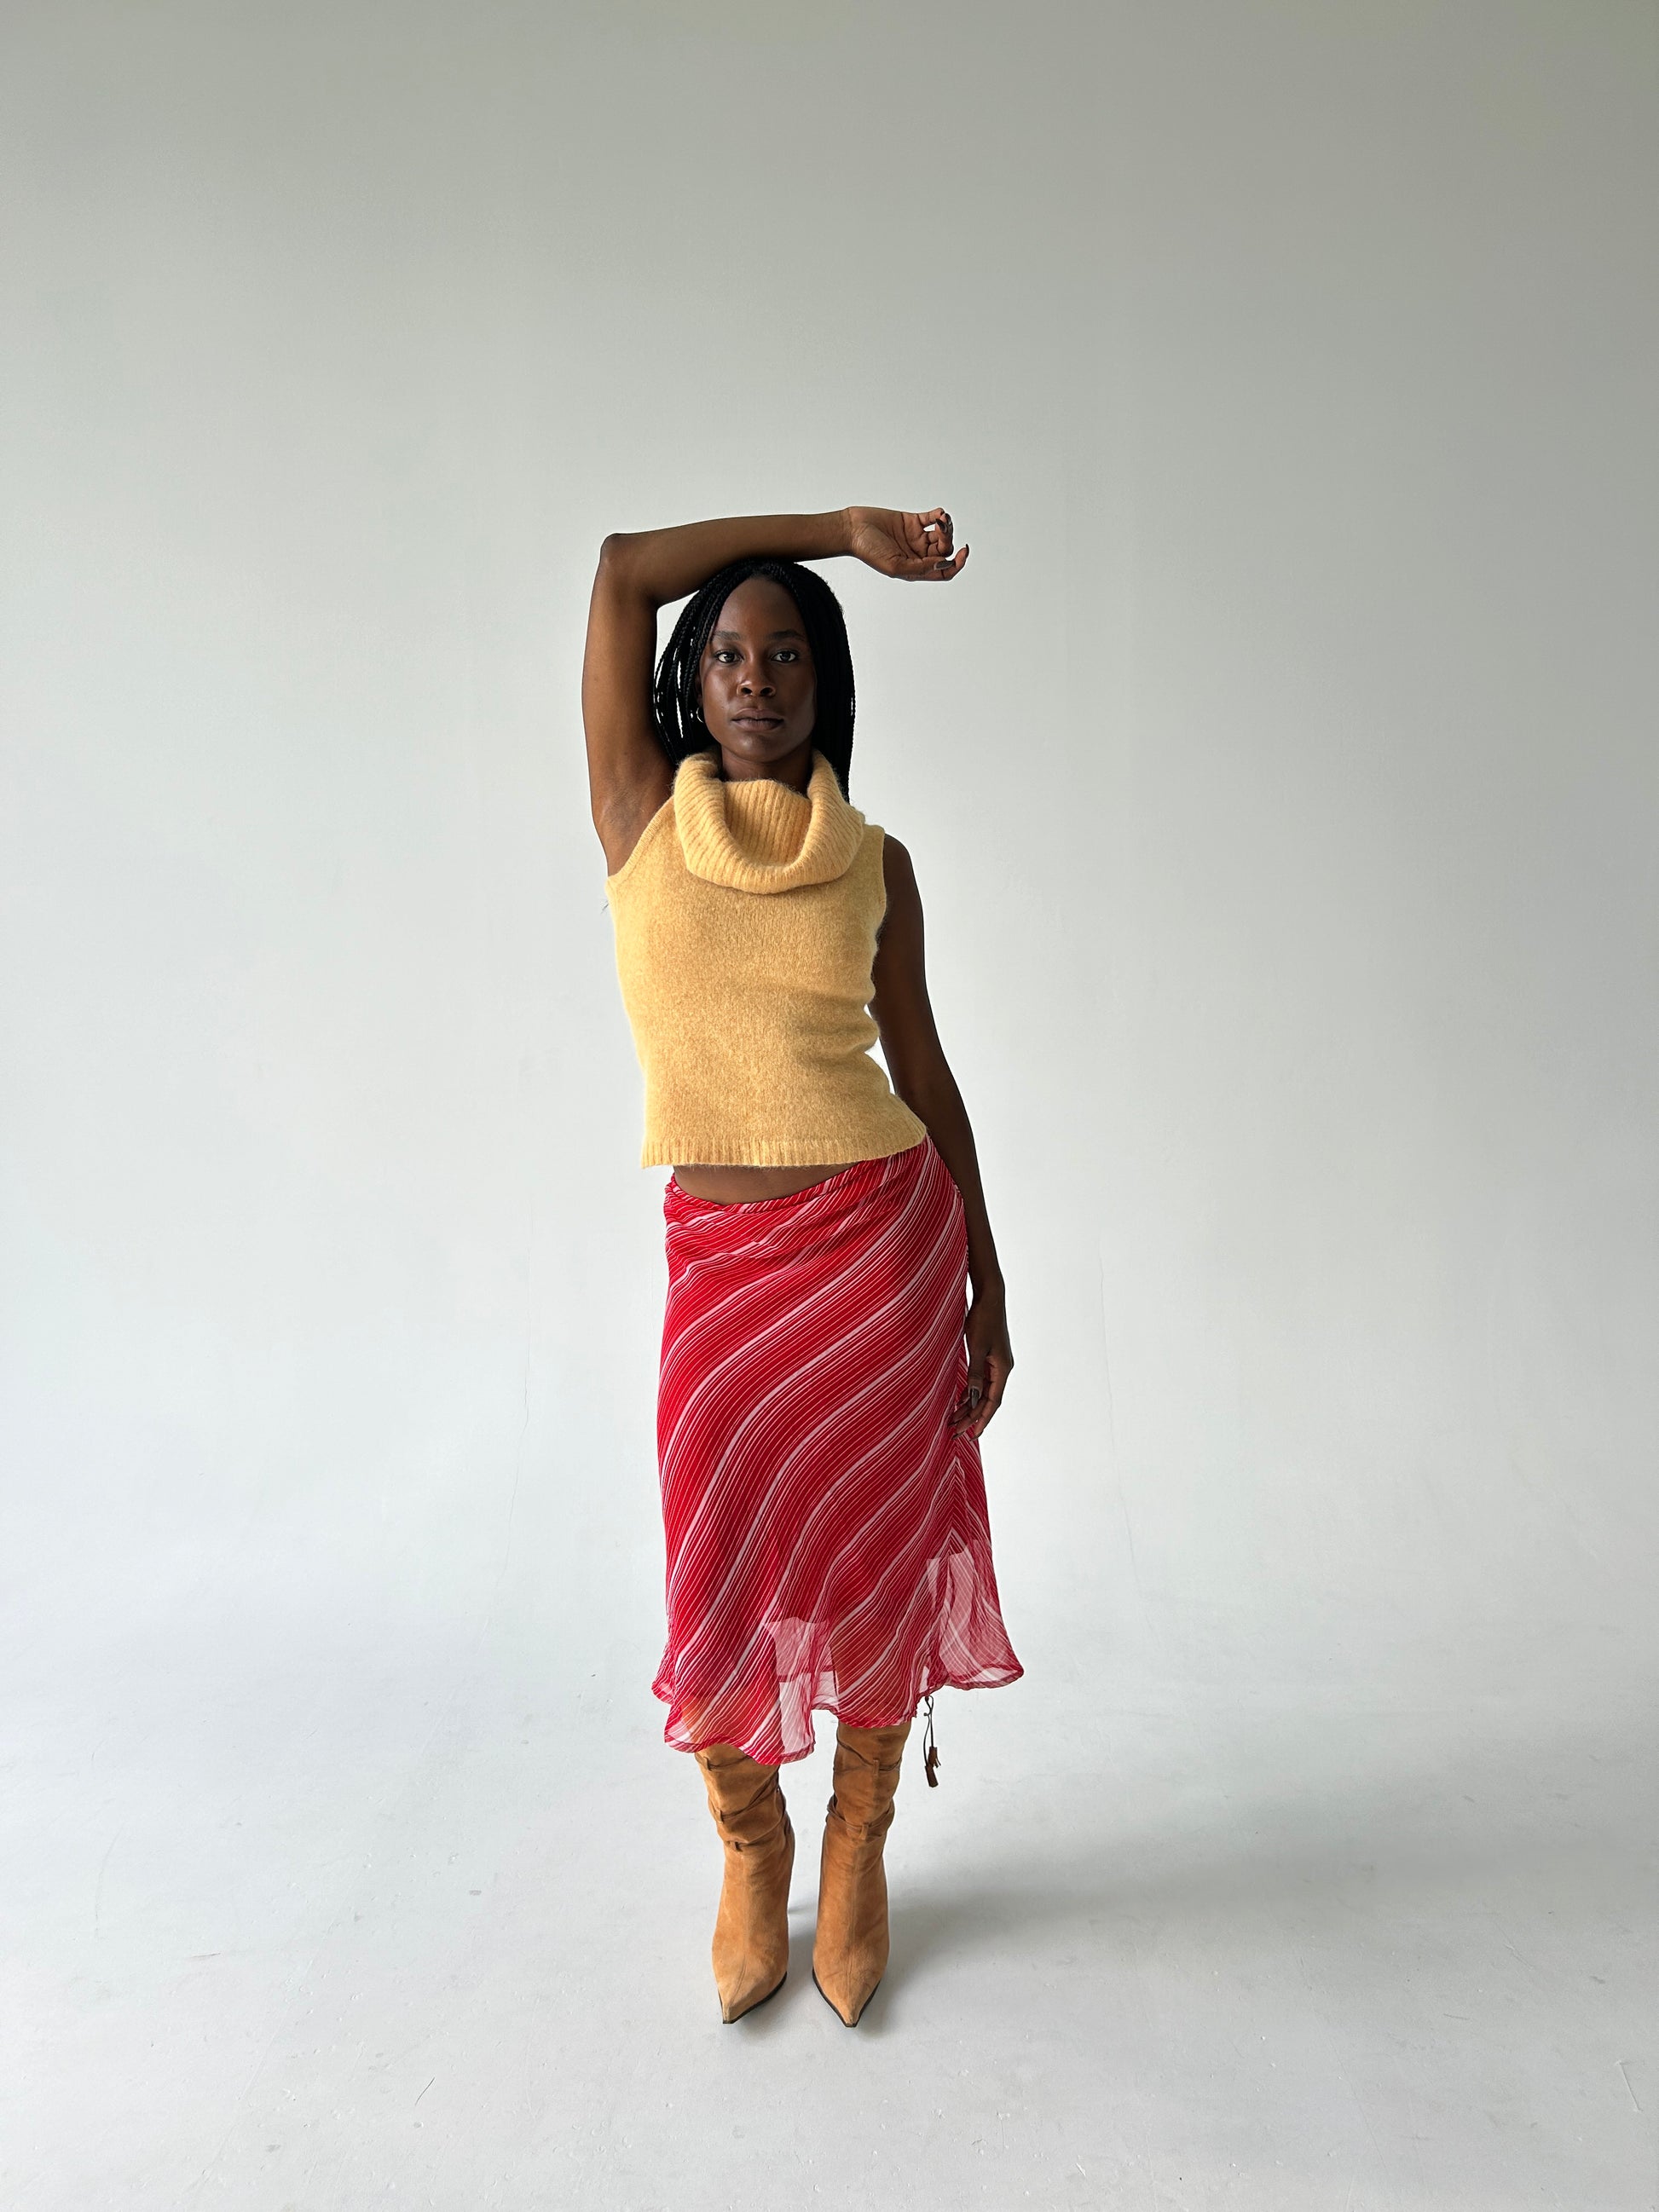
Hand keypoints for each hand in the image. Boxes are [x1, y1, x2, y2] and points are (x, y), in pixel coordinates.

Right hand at [843, 505, 968, 581]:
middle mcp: (918, 555)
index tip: (963, 553)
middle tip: (941, 529)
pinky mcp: (911, 521)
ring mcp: (916, 537)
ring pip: (941, 534)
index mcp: (916, 569)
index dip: (957, 564)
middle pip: (945, 550)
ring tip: (941, 520)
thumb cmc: (867, 551)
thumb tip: (943, 564)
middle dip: (948, 540)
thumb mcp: (895, 566)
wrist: (853, 529)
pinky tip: (940, 514)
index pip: (944, 571)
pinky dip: (940, 515)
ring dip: (946, 527)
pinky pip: (932, 518)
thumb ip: (920, 568)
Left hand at [949, 1282, 1011, 1439]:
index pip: (992, 1402)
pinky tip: (960, 1399)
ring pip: (983, 1391)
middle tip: (956, 1432)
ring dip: (970, 1406)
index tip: (972, 1435)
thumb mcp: (977, 1348)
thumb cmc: (984, 1319)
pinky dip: (970, 1392)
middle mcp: (1002, 1368)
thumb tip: (972, 1399)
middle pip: (987, 1400)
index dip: (982, 1419)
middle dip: (972, 1417)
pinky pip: (980, 1381)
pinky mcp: (989, 1357)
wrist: (990, 1297)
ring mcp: (996, 1363)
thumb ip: (975, 1374)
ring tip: (954, 1419)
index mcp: (1002, 1368)